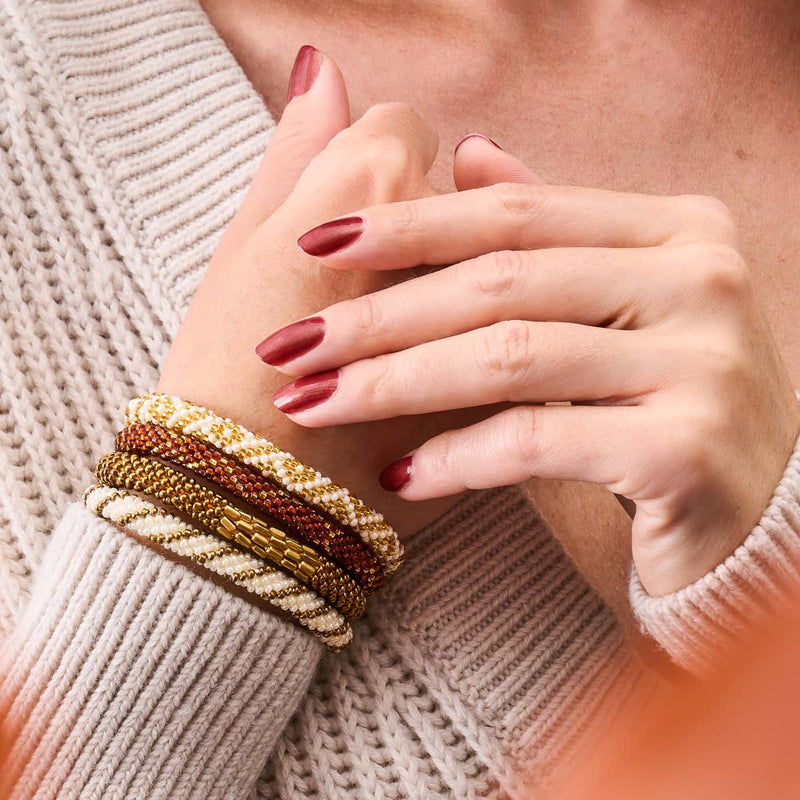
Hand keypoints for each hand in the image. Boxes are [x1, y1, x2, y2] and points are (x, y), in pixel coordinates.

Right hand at [157, 47, 492, 536]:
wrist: (249, 492)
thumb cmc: (223, 366)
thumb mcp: (243, 246)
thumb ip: (297, 151)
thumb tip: (323, 67)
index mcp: (371, 182)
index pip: (403, 131)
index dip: (373, 175)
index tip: (350, 227)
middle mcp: (446, 232)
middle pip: (457, 195)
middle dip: (417, 231)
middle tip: (361, 288)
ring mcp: (492, 305)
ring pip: (499, 262)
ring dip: (456, 286)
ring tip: (385, 334)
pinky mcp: (516, 381)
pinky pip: (521, 334)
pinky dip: (485, 339)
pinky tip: (434, 372)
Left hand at [258, 143, 799, 594]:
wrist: (752, 519)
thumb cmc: (659, 409)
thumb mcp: (614, 305)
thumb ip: (550, 231)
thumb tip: (472, 155)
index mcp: (675, 229)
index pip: (517, 214)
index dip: (409, 222)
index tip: (315, 242)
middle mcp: (702, 279)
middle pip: (501, 281)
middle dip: (378, 313)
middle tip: (288, 344)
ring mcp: (703, 362)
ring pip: (510, 356)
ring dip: (394, 382)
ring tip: (314, 404)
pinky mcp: (688, 450)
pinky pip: (540, 441)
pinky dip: (457, 457)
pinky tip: (400, 473)